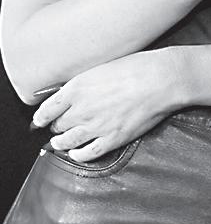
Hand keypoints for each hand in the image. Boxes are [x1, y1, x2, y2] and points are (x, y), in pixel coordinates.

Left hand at [30, 51, 180, 161]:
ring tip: (60, 144)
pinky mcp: (112, 139)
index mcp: (76, 88)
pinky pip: (88, 154)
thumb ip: (83, 83)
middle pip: (58, 125)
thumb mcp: (101, 68)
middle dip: (56, 127)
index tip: (38, 121)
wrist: (160, 80)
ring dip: (62, 144)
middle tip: (57, 128)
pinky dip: (78, 156)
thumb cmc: (135, 68)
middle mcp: (81, 109)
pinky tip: (76, 154)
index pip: (48, 109)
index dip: (41, 118)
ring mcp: (96, 126)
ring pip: (68, 142)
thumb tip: (72, 93)